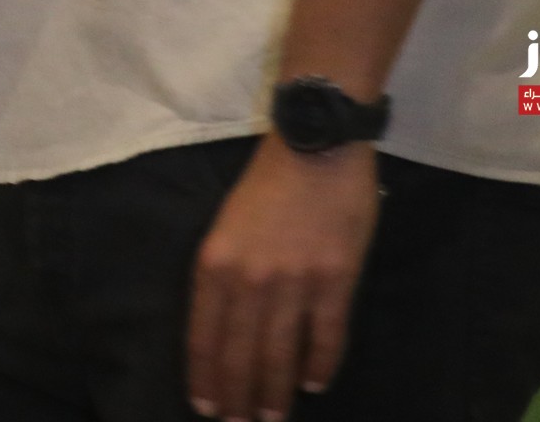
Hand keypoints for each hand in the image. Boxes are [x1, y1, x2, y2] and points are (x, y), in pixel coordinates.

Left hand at [184, 136, 380, 420]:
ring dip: (276, 392)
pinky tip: (314, 382)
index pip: (204, 336)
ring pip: (280, 354)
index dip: (206, 377)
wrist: (316, 145)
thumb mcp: (227, 226)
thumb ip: (224, 274)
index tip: (206, 406)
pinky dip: (319, 364)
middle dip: (239, 396)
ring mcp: (293, 282)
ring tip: (274, 416)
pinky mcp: (335, 280)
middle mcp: (249, 279)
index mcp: (214, 263)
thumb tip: (226, 325)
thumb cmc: (267, 183)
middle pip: (240, 354)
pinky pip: (325, 336)